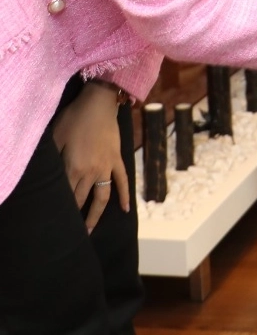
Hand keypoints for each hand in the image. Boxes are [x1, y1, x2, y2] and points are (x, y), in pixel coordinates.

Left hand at [51, 82, 128, 231]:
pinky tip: (125, 209)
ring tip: (90, 230)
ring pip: (102, 197)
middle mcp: (91, 172)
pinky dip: (124, 195)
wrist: (99, 104)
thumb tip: (50, 178)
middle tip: (70, 233)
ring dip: (95, 215)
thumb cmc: (73, 119)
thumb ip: (53, 160)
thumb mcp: (55, 138)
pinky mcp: (117, 160)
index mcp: (73, 168)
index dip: (61, 210)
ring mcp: (106, 168)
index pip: (65, 195)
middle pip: (81, 200)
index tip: (56, 224)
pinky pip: (122, 181)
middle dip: (75, 218)